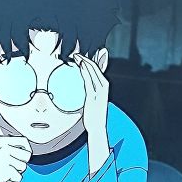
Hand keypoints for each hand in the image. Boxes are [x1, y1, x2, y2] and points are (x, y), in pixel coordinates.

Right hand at [0, 136, 31, 181]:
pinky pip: (19, 178)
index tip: (23, 156)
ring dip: (16, 172)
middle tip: (11, 166)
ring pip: (23, 167)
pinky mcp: (7, 171)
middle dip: (21, 162)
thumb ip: (8, 148)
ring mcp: (6, 159)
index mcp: (1, 140)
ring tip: (4, 173)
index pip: (24, 140)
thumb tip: (27, 153)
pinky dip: (12, 181)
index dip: (27, 149)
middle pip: (27, 155)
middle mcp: (5, 148)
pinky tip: (4, 179)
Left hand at [73, 53, 109, 173]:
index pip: (97, 70)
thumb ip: (91, 91)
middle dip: (86, 59)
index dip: (89, 61)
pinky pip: (89, 80)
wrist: (97, 127)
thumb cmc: (94, 115)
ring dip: (85, 62)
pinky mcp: (93, 96)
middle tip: (77, 54)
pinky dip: (85, 71)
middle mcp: (103, 88)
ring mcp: (99, 92)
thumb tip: (86, 85)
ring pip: (92, 72)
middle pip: (95, 68)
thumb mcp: (93, 100)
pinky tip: (80, 66)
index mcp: (104, 88)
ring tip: (77, 57)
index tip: (82, 57)